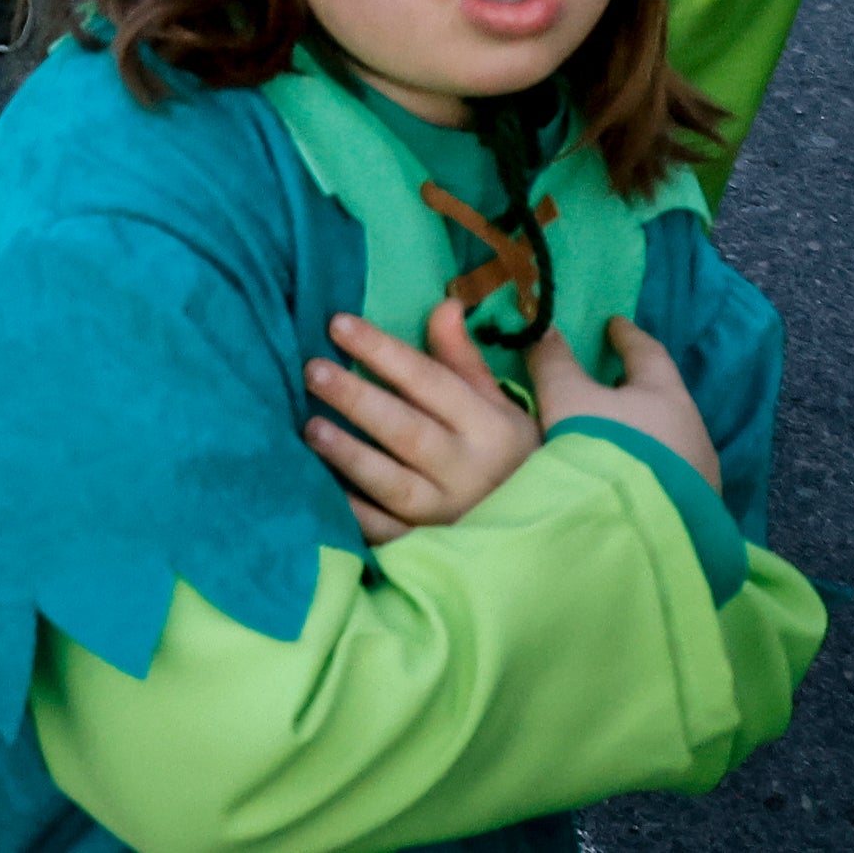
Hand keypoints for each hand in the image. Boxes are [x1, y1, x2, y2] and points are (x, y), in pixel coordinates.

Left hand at [304, 302, 539, 542]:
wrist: (543, 538)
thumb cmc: (511, 458)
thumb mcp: (499, 405)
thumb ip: (465, 358)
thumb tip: (445, 304)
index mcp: (488, 427)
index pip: (429, 381)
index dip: (383, 352)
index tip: (338, 323)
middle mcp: (466, 471)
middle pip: (406, 431)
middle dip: (357, 399)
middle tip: (312, 370)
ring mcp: (446, 516)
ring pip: (392, 484)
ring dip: (349, 455)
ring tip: (309, 426)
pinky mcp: (428, 550)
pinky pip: (385, 533)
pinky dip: (354, 513)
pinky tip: (321, 488)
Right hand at [526, 316, 721, 494]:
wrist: (644, 532)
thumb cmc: (606, 449)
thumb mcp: (568, 400)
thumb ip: (555, 362)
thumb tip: (545, 328)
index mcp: (666, 394)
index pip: (648, 352)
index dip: (627, 337)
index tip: (614, 324)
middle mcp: (693, 430)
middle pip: (664, 398)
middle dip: (639, 389)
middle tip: (613, 383)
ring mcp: (701, 474)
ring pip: (671, 440)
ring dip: (647, 434)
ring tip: (619, 437)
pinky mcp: (699, 513)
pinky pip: (672, 476)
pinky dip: (651, 468)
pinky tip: (632, 478)